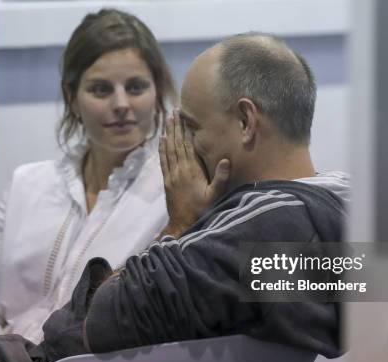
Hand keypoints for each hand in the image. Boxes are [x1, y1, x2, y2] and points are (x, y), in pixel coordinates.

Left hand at [159, 110, 229, 237]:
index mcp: (191, 171)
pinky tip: (162, 139)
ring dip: (169, 133)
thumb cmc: (201, 210)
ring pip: (169, 149)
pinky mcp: (166, 180)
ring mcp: (171, 174)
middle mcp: (179, 170)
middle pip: (176, 143)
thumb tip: (225, 160)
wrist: (182, 224)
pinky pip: (163, 159)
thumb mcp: (214, 196)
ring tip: (168, 119)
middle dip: (176, 126)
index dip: (186, 130)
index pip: (187, 145)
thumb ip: (220, 178)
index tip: (184, 116)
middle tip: (175, 111)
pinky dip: (162, 147)